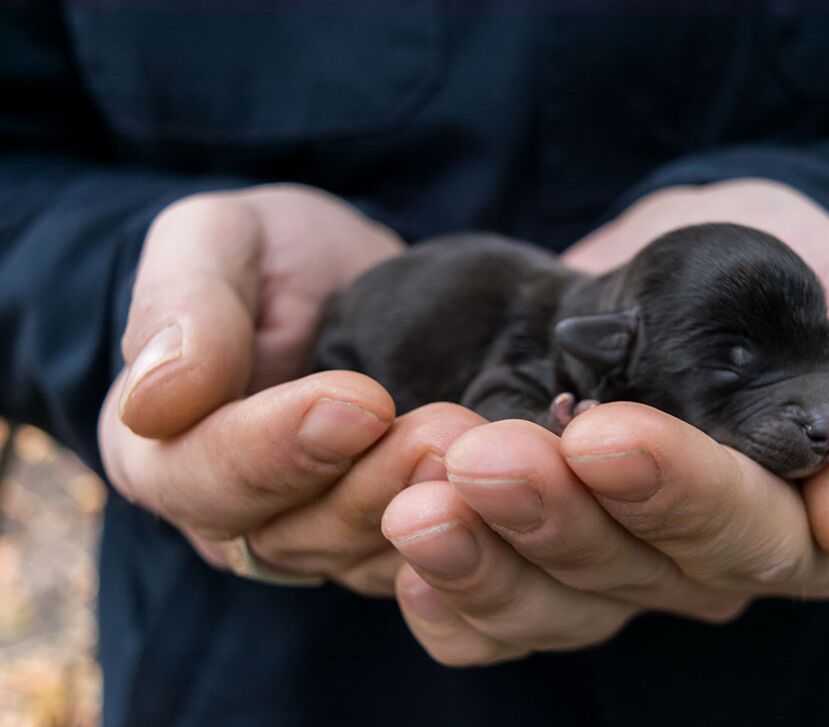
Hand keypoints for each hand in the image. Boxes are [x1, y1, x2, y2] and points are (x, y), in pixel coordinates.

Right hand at [98, 184, 483, 594]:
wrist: (356, 281)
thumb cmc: (273, 255)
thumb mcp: (216, 241)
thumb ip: (179, 303)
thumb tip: (154, 401)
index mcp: (164, 452)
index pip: (204, 478)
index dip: (279, 449)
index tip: (361, 402)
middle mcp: (235, 519)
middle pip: (295, 536)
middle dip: (376, 485)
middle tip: (447, 433)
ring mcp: (317, 540)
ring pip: (368, 558)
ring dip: (432, 512)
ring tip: (485, 453)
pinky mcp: (389, 545)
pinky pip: (427, 564)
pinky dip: (471, 533)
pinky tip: (515, 493)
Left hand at [381, 180, 828, 663]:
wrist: (728, 267)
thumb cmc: (820, 287)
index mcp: (798, 528)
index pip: (742, 535)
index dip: (676, 493)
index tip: (605, 435)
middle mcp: (703, 564)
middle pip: (630, 573)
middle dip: (553, 516)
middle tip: (481, 453)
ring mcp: (621, 563)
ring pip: (552, 601)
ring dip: (482, 555)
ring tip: (417, 501)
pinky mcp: (552, 549)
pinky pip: (495, 611)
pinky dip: (449, 597)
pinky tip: (402, 557)